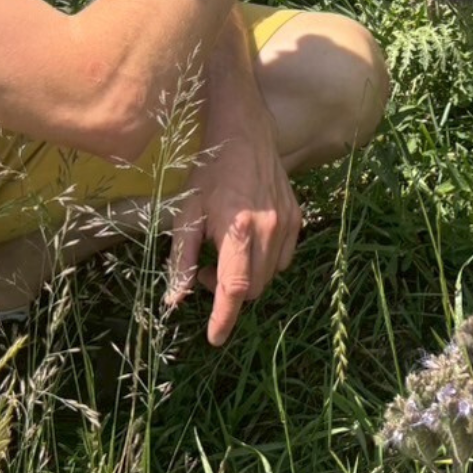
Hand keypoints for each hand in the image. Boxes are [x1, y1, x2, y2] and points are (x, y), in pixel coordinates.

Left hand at [165, 69, 301, 346]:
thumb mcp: (186, 214)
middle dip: (228, 294)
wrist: (244, 132)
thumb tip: (175, 301)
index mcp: (237, 228)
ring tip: (225, 255)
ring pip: (270, 276)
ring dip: (248, 279)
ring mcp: (287, 223)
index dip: (225, 318)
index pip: (234, 288)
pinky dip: (265, 263)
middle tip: (205, 271)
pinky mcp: (297, 217)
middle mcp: (267, 228)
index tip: (215, 339)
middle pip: (253, 289)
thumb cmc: (209, 172)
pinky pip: (283, 258)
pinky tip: (248, 243)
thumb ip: (181, 260)